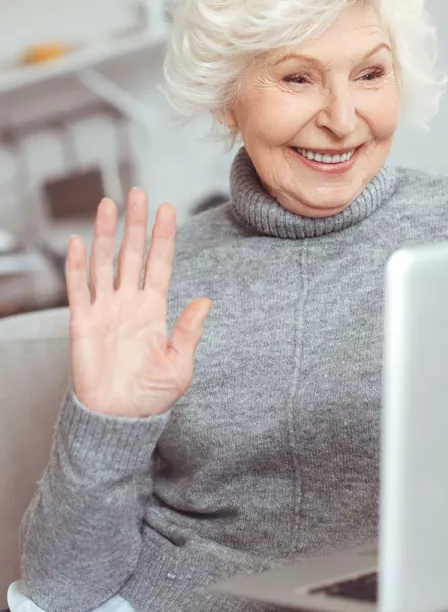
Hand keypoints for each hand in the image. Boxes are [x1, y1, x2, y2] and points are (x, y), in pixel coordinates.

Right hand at [67, 188, 210, 417]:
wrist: (120, 418)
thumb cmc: (152, 395)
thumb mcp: (180, 364)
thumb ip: (189, 332)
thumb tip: (206, 301)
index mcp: (155, 310)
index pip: (159, 265)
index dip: (163, 238)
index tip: (168, 210)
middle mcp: (129, 303)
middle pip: (132, 255)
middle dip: (136, 224)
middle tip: (139, 193)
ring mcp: (104, 310)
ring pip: (104, 263)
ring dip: (106, 234)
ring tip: (109, 204)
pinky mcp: (82, 323)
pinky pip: (78, 290)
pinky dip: (76, 266)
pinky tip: (78, 242)